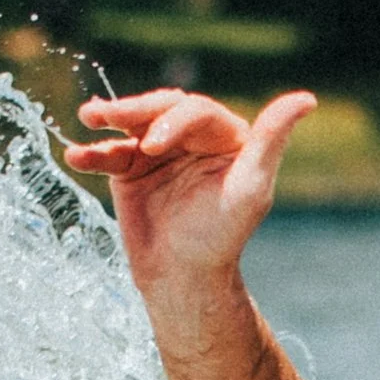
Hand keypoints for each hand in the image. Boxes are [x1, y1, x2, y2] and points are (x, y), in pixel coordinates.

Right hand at [64, 85, 316, 332]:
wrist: (183, 280)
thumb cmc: (222, 239)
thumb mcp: (251, 189)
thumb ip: (272, 140)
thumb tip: (305, 98)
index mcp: (226, 137)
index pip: (196, 112)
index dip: (172, 122)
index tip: (152, 147)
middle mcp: (192, 139)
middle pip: (160, 109)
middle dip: (134, 110)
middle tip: (106, 117)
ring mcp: (158, 151)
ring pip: (132, 124)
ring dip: (108, 118)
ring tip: (87, 117)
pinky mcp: (130, 169)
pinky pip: (108, 153)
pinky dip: (91, 153)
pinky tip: (74, 156)